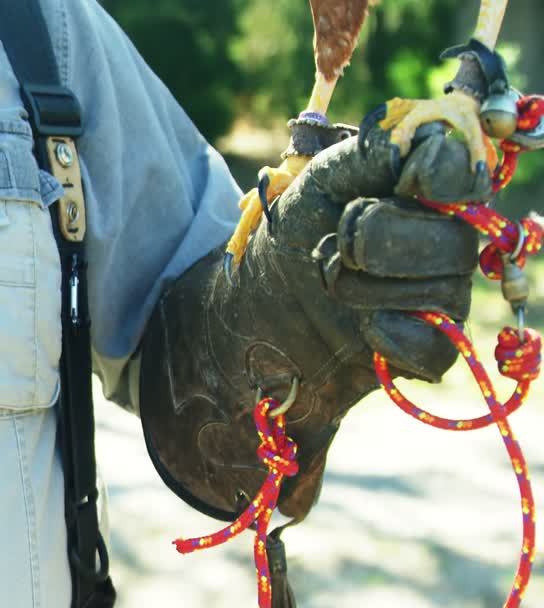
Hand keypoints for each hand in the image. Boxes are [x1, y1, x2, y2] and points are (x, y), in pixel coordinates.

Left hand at [139, 127, 491, 521]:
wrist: (257, 298)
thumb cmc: (297, 228)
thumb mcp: (321, 176)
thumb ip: (375, 152)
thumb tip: (435, 139)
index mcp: (431, 190)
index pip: (469, 175)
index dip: (445, 176)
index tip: (408, 180)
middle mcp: (451, 240)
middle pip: (456, 241)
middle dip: (377, 237)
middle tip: (336, 238)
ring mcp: (443, 296)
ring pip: (442, 293)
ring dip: (363, 285)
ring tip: (328, 275)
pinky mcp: (426, 349)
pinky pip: (436, 349)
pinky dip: (392, 336)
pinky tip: (363, 327)